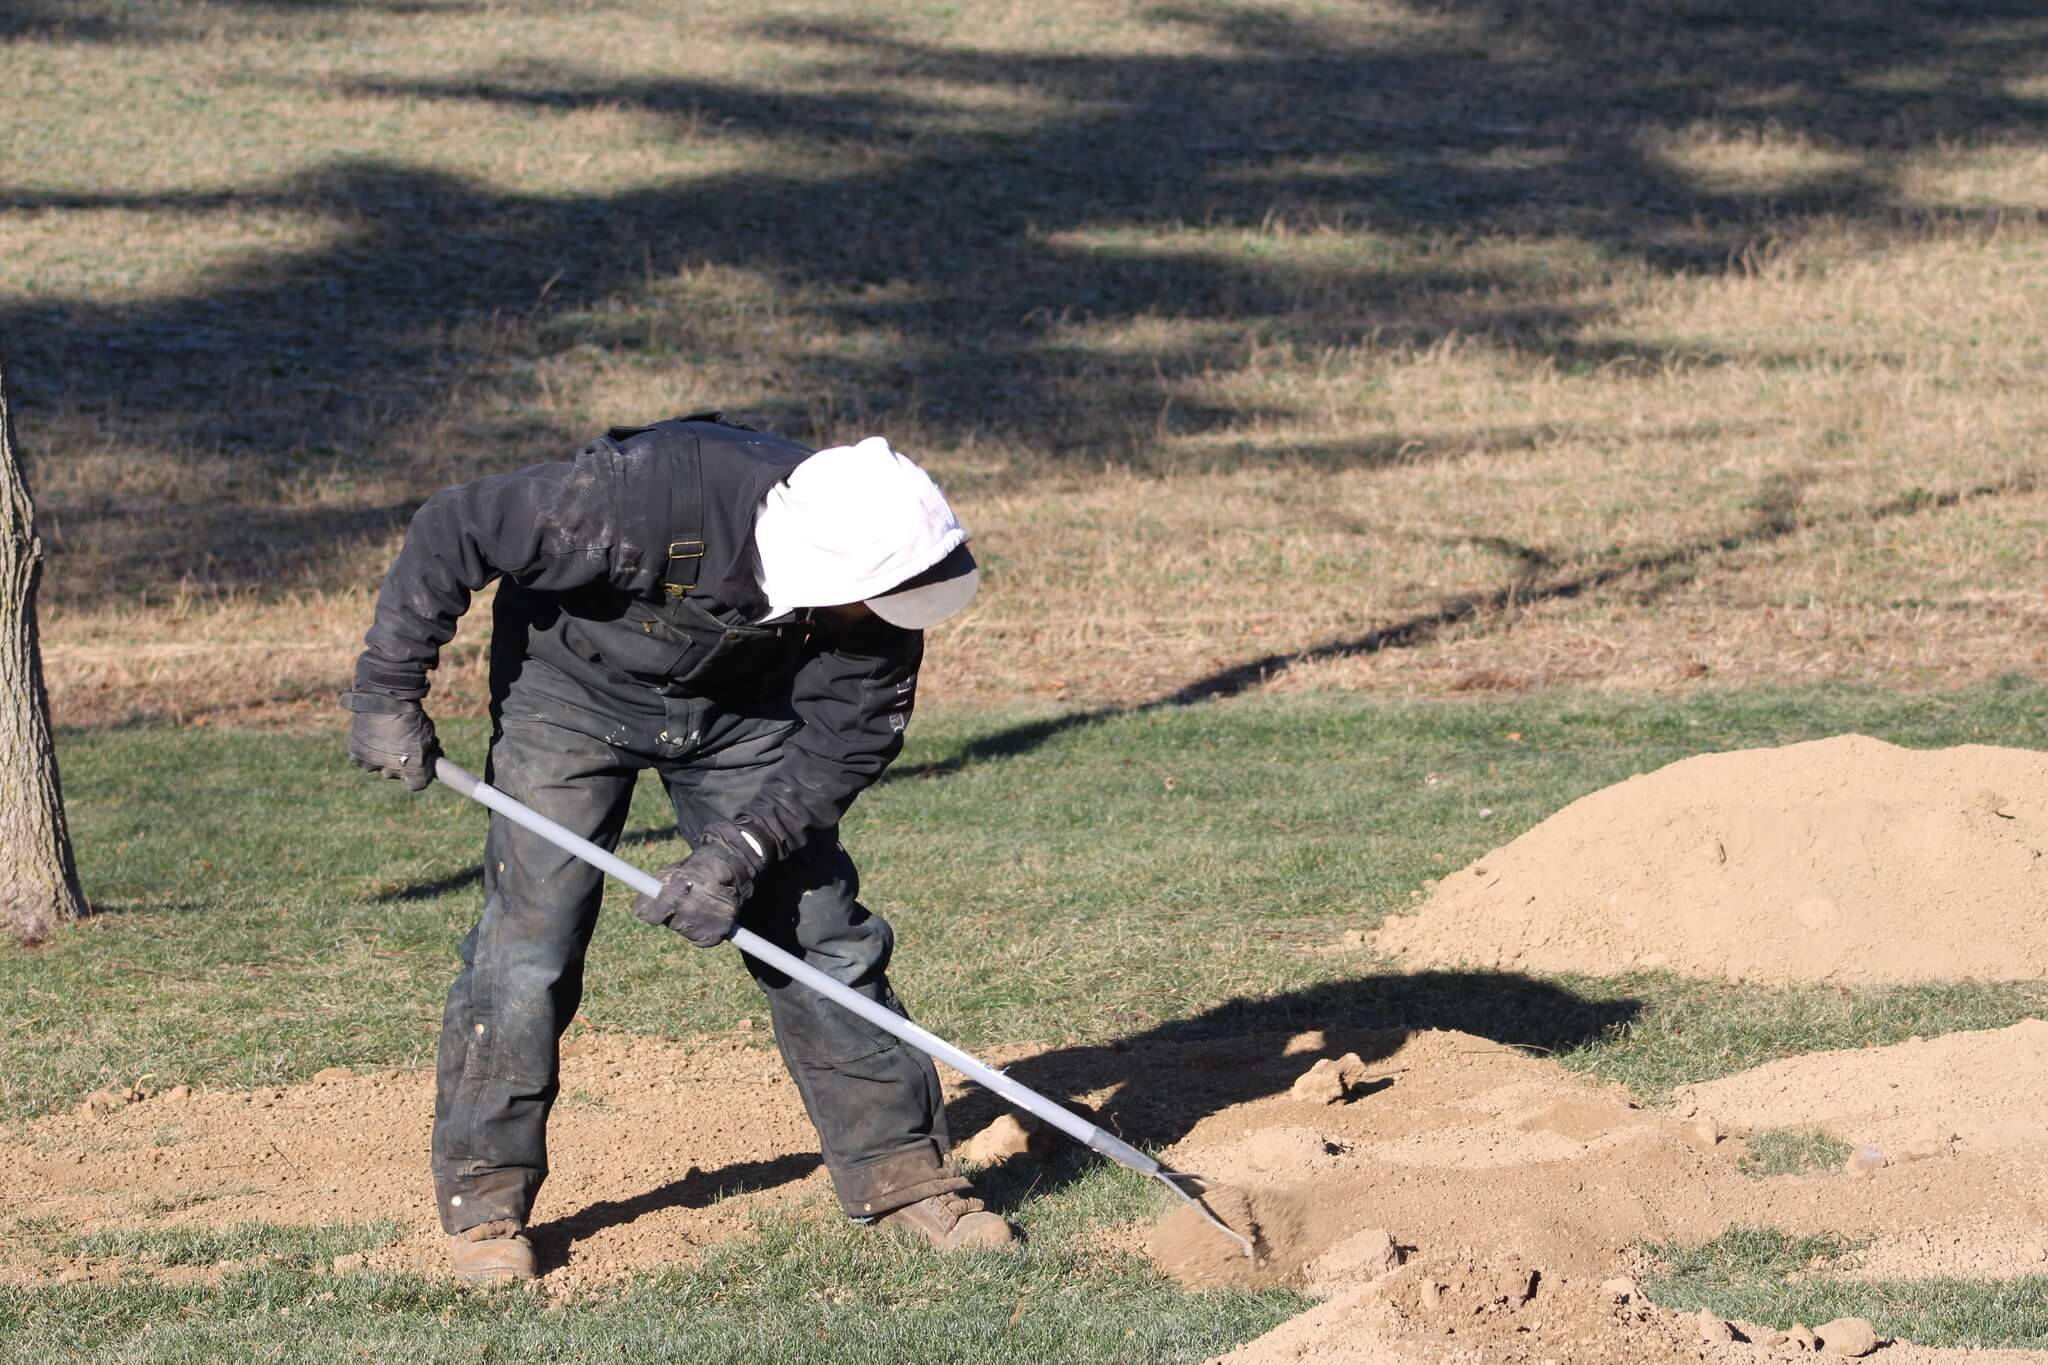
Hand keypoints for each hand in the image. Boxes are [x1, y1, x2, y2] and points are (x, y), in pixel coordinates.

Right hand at [342, 690, 439, 790]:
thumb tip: (433, 757)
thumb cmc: (410, 713)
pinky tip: (372, 736)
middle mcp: (392, 772)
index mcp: (414, 769)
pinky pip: (364, 760)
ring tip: (386, 735)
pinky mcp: (357, 756)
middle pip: (397, 774)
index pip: (418, 784)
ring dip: (383, 757)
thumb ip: (429, 750)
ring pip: (379, 767)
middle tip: (401, 744)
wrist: (384, 698)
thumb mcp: (427, 732)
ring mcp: (374, 765)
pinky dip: (368, 751)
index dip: (420, 774)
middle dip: (401, 762)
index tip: (422, 764)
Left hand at [631, 821, 770, 946]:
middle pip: (672, 925)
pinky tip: (709, 916)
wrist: (730, 865)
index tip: (660, 908)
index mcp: (673, 894)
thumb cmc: (693, 870)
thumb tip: (637, 913)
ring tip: (702, 904)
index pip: (652, 918)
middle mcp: (689, 910)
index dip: (655, 913)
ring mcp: (705, 922)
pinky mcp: (719, 932)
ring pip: (686, 932)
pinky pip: (701, 941)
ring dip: (690, 923)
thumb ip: (650, 892)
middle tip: (688, 900)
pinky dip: (703, 932)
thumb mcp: (669, 874)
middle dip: (675, 915)